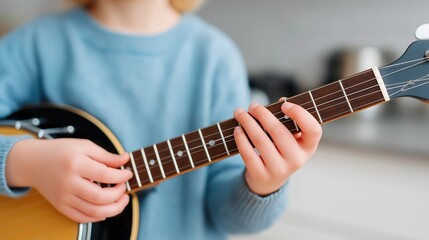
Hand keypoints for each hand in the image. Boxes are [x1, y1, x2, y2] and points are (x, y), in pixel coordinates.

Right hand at [6, 138, 132, 222]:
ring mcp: (64, 198)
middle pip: (101, 198)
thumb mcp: (84, 146)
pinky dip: (98, 216)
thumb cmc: (61, 151)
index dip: (122, 176)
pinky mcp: (60, 207)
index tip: (128, 173)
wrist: (33, 162)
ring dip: (114, 208)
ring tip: (122, 199)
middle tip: (124, 187)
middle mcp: (68, 183)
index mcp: (76, 164)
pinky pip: (83, 218)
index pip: (105, 175)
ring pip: (94, 212)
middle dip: (119, 194)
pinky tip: (107, 208)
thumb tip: (125, 160)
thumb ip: (106, 155)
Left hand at [233, 100, 321, 195]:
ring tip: (240, 113)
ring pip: (260, 140)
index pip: (313, 130)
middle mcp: (296, 160)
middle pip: (279, 132)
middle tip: (252, 106)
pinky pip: (248, 153)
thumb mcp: (291, 138)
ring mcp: (278, 169)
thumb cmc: (281, 150)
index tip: (284, 105)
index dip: (300, 114)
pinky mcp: (261, 174)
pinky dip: (241, 138)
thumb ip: (287, 120)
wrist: (269, 180)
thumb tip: (279, 102)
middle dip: (262, 114)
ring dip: (247, 122)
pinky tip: (237, 129)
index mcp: (308, 147)